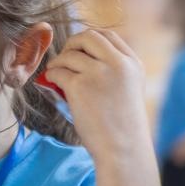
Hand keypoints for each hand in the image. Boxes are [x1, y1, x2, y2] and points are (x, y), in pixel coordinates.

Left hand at [44, 29, 148, 160]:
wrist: (122, 150)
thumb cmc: (121, 126)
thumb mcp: (128, 90)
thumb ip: (114, 70)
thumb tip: (79, 56)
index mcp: (133, 63)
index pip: (107, 35)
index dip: (89, 40)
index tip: (79, 51)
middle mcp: (118, 64)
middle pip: (88, 36)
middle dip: (72, 44)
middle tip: (64, 59)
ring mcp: (99, 73)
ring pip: (70, 54)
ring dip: (59, 62)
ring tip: (56, 74)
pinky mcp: (80, 86)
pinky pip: (58, 71)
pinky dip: (51, 76)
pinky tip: (52, 83)